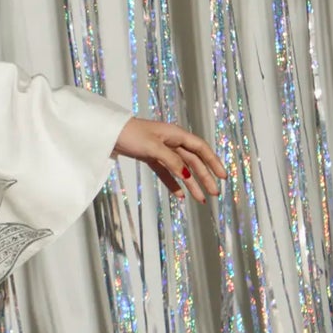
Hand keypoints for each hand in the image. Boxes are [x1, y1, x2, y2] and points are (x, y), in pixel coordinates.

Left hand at [111, 115, 227, 202]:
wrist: (109, 133)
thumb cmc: (131, 135)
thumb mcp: (152, 147)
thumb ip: (171, 161)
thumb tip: (187, 175)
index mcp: (176, 134)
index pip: (201, 149)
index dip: (213, 162)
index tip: (222, 176)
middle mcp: (172, 142)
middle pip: (194, 161)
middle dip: (205, 177)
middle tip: (214, 193)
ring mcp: (162, 151)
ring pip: (182, 169)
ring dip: (192, 184)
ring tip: (201, 199)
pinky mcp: (151, 158)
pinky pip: (167, 173)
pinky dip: (174, 184)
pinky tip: (180, 196)